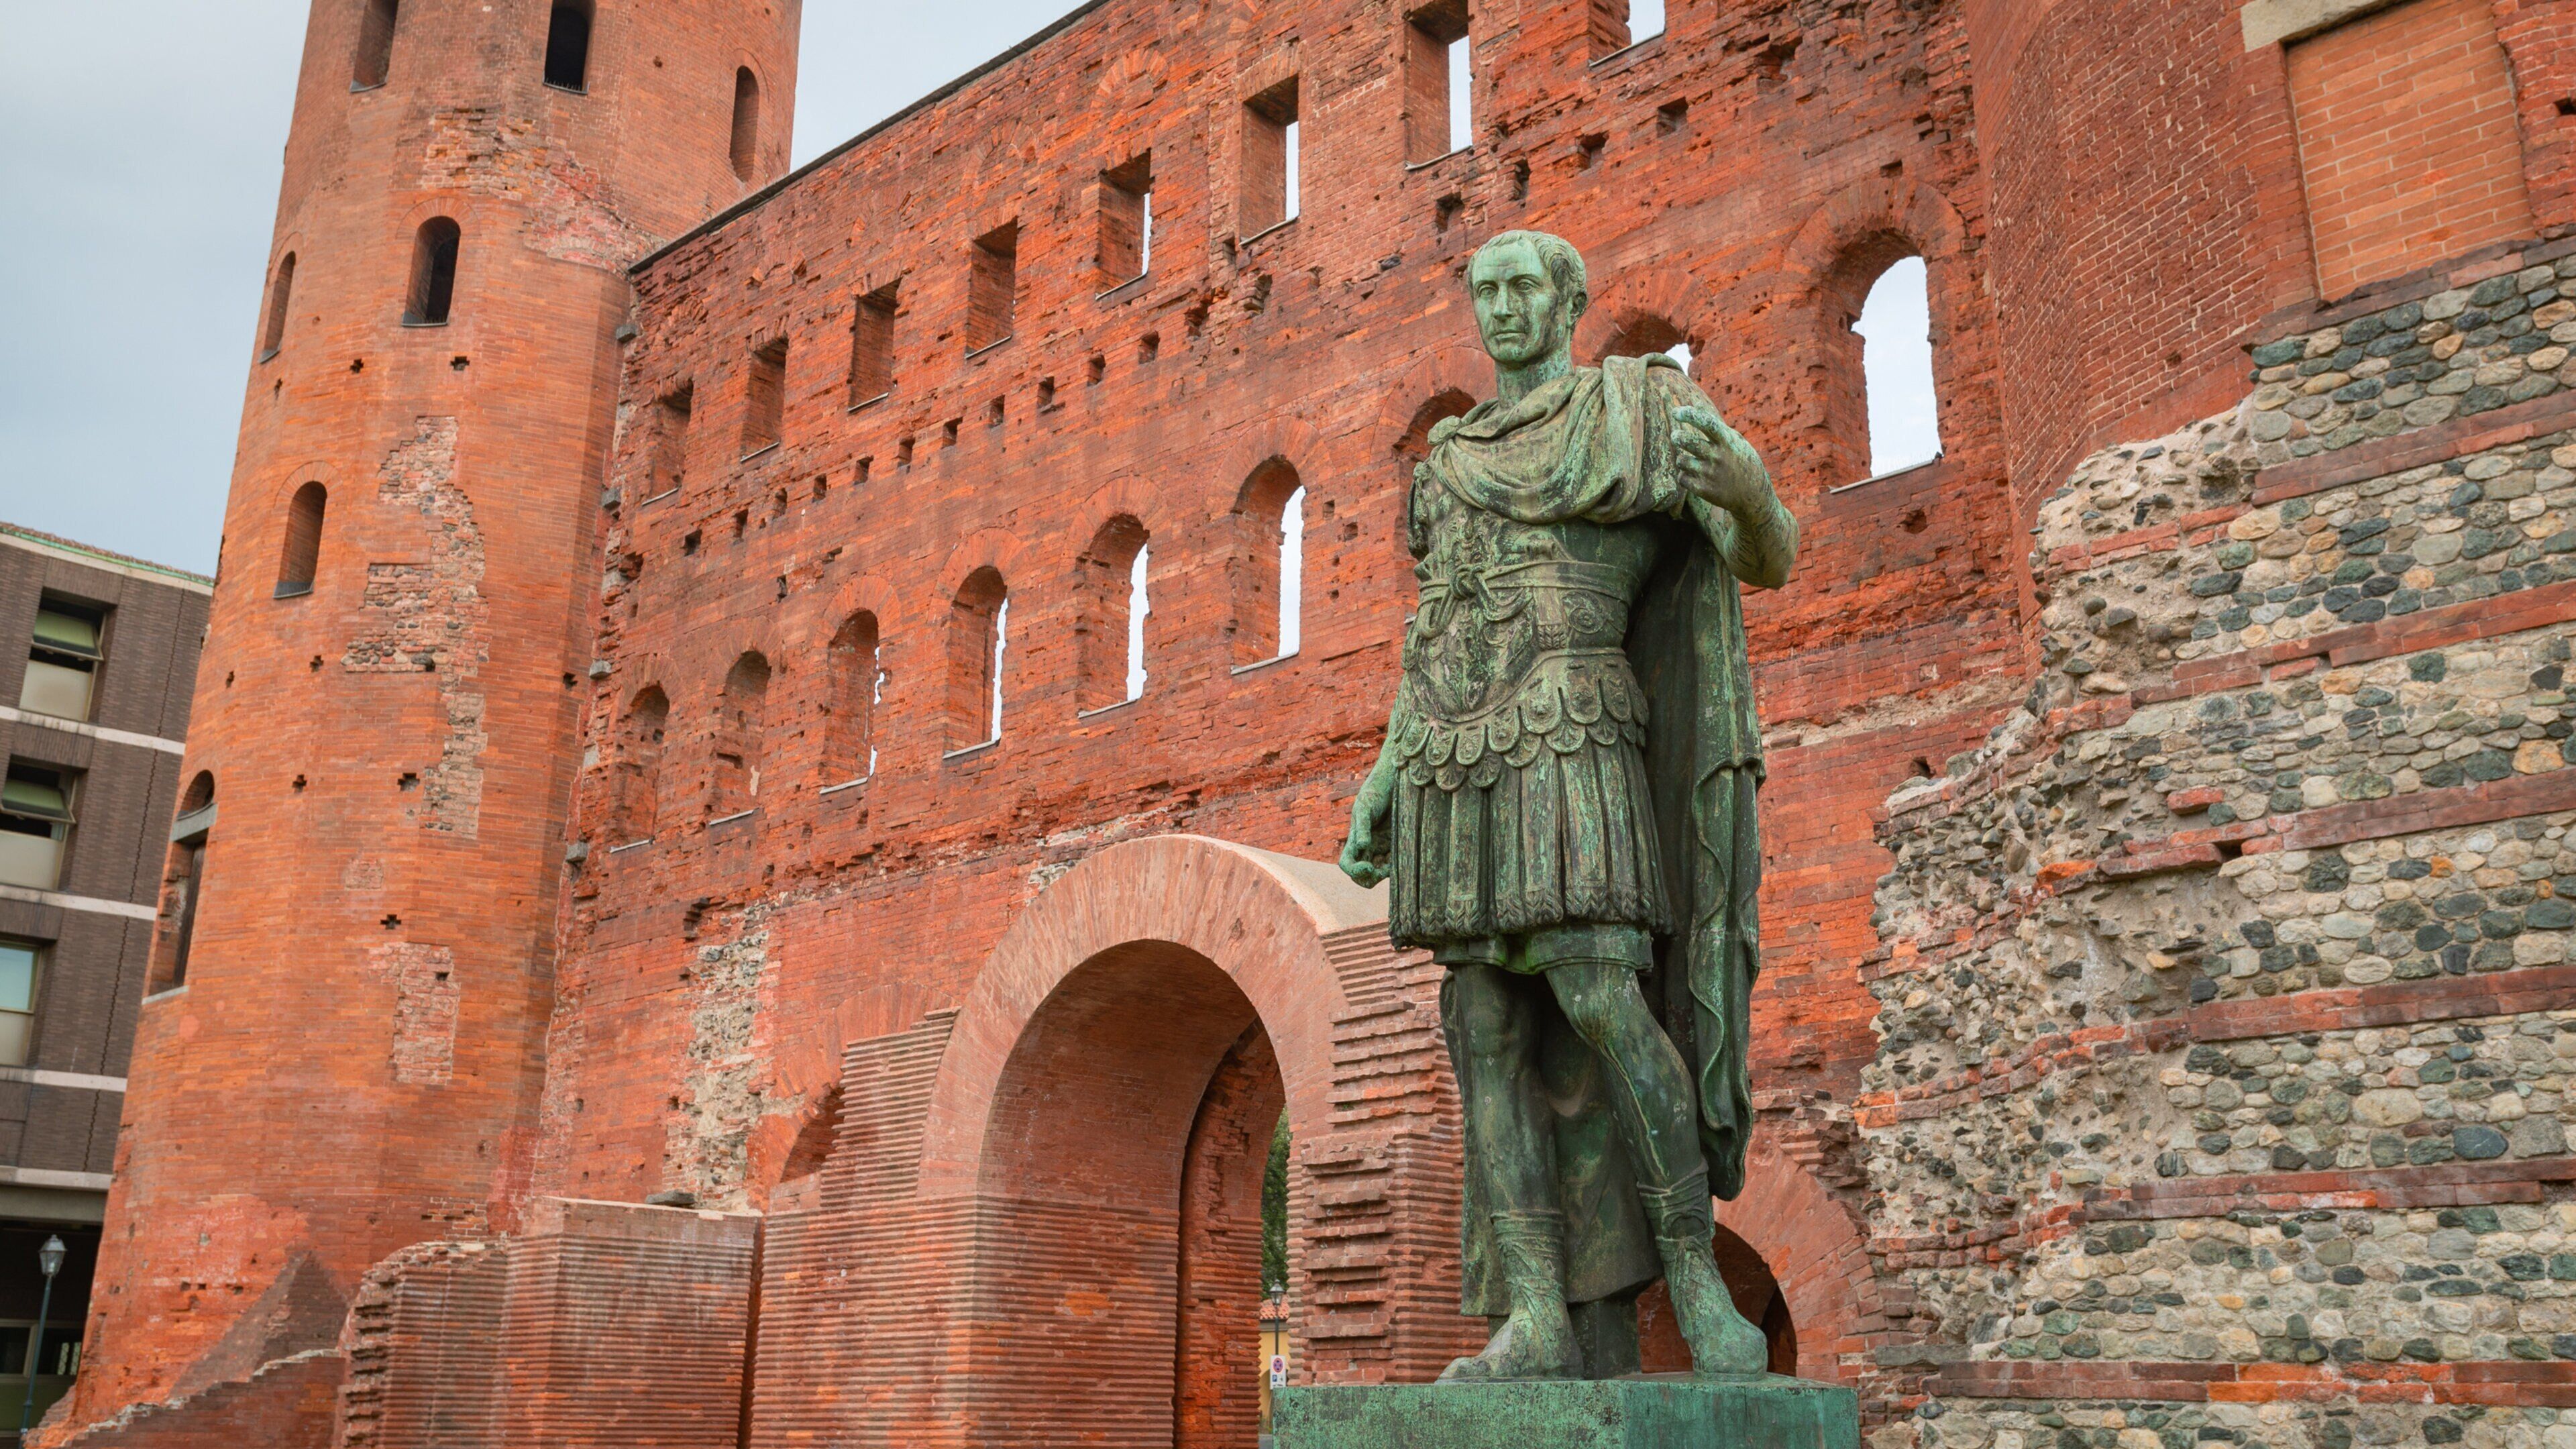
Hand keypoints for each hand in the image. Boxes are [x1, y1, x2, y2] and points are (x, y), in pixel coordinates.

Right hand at [1339, 767, 1394, 887]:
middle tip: (1385, 871)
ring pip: (1380, 873)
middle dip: (1371, 878)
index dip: (1354, 871)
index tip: (1369, 868)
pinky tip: (1406, 858)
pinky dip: (1399, 866)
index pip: (1347, 864)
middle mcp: (1368, 847)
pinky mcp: (1398, 845)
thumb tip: (1363, 846)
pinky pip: (1396, 864)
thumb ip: (1363, 827)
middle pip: (1363, 876)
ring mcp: (1383, 848)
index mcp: (1355, 840)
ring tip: (1398, 863)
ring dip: (1386, 874)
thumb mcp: (1366, 807)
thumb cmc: (1376, 792)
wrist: (1396, 782)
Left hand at [1671, 405, 1769, 515]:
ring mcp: (1711, 474)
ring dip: (1682, 458)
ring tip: (1691, 459)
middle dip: (1677, 437)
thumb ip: (1713, 423)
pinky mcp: (1704, 490)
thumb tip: (1695, 403)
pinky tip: (1695, 475)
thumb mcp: (1734, 440)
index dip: (1689, 414)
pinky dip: (1685, 475)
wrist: (1753, 495)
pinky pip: (1682, 478)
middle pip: (1687, 441)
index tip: (1676, 412)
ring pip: (1681, 460)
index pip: (1706, 423)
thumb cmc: (1741, 461)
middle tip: (1676, 436)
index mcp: (1728, 442)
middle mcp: (1719, 456)